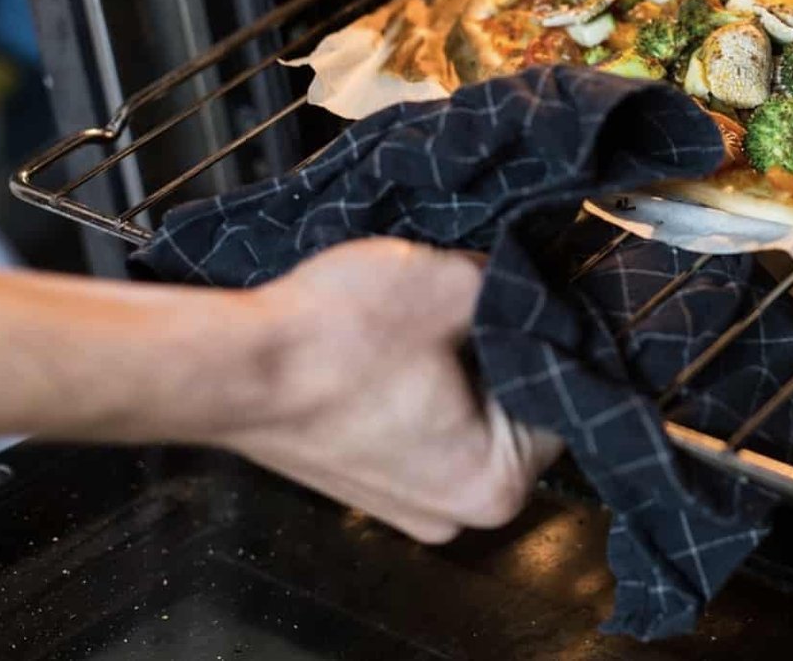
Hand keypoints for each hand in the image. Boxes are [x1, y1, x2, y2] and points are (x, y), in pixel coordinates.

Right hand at [211, 239, 563, 542]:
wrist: (228, 368)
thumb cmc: (329, 343)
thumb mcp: (453, 283)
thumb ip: (516, 286)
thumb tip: (533, 279)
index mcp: (496, 483)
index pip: (564, 394)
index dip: (546, 332)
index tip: (523, 295)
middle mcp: (458, 512)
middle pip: (518, 408)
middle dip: (500, 348)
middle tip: (468, 302)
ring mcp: (411, 504)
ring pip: (472, 413)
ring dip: (459, 362)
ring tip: (423, 321)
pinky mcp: (374, 482)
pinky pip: (427, 424)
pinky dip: (422, 383)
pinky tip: (396, 345)